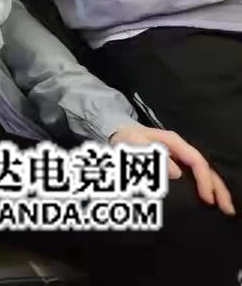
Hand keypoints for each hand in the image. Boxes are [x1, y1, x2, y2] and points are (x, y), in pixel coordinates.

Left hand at [110, 125, 235, 216]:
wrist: (118, 136)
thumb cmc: (126, 139)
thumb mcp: (134, 143)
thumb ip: (152, 155)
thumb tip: (176, 173)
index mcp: (174, 142)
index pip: (197, 161)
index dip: (204, 180)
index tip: (207, 199)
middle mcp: (181, 150)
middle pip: (206, 169)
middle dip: (218, 189)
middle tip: (227, 209)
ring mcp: (180, 157)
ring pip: (203, 174)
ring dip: (216, 191)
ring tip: (225, 209)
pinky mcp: (177, 165)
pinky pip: (195, 177)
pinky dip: (204, 189)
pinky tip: (209, 202)